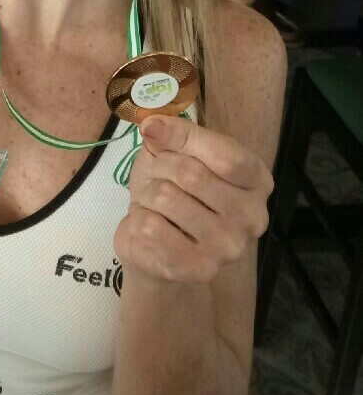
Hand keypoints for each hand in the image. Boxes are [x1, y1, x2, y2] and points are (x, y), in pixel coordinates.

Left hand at [114, 115, 272, 284]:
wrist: (151, 242)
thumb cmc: (170, 188)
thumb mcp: (172, 149)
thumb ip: (172, 133)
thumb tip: (152, 125)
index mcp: (256, 179)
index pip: (227, 155)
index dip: (183, 138)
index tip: (155, 132)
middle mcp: (253, 216)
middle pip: (193, 174)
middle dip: (159, 167)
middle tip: (158, 177)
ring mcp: (229, 247)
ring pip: (167, 198)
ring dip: (147, 194)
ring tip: (155, 204)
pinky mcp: (199, 270)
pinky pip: (150, 228)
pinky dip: (137, 220)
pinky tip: (150, 226)